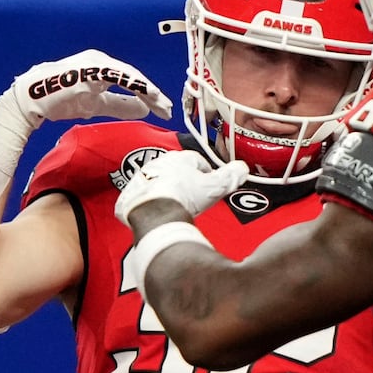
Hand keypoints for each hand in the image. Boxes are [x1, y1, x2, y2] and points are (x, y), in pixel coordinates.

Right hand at [7, 49, 173, 129]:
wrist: (33, 98)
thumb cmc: (61, 99)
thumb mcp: (96, 105)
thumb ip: (119, 106)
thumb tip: (144, 109)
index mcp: (103, 69)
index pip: (132, 82)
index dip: (149, 95)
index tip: (163, 109)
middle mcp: (102, 62)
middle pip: (134, 77)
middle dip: (153, 94)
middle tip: (168, 109)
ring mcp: (95, 63)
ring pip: (129, 74)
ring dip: (146, 90)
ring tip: (160, 103)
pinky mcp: (89, 68)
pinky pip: (116, 75)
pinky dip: (132, 83)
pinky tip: (145, 93)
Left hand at [114, 149, 248, 226]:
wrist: (153, 212)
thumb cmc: (182, 197)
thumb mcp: (214, 187)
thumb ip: (230, 177)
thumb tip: (242, 168)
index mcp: (179, 158)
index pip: (197, 160)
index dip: (206, 173)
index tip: (210, 184)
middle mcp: (158, 164)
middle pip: (176, 171)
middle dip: (186, 182)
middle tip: (194, 198)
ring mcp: (142, 178)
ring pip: (158, 182)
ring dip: (167, 191)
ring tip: (176, 207)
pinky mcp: (130, 195)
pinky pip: (141, 197)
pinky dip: (149, 203)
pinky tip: (158, 214)